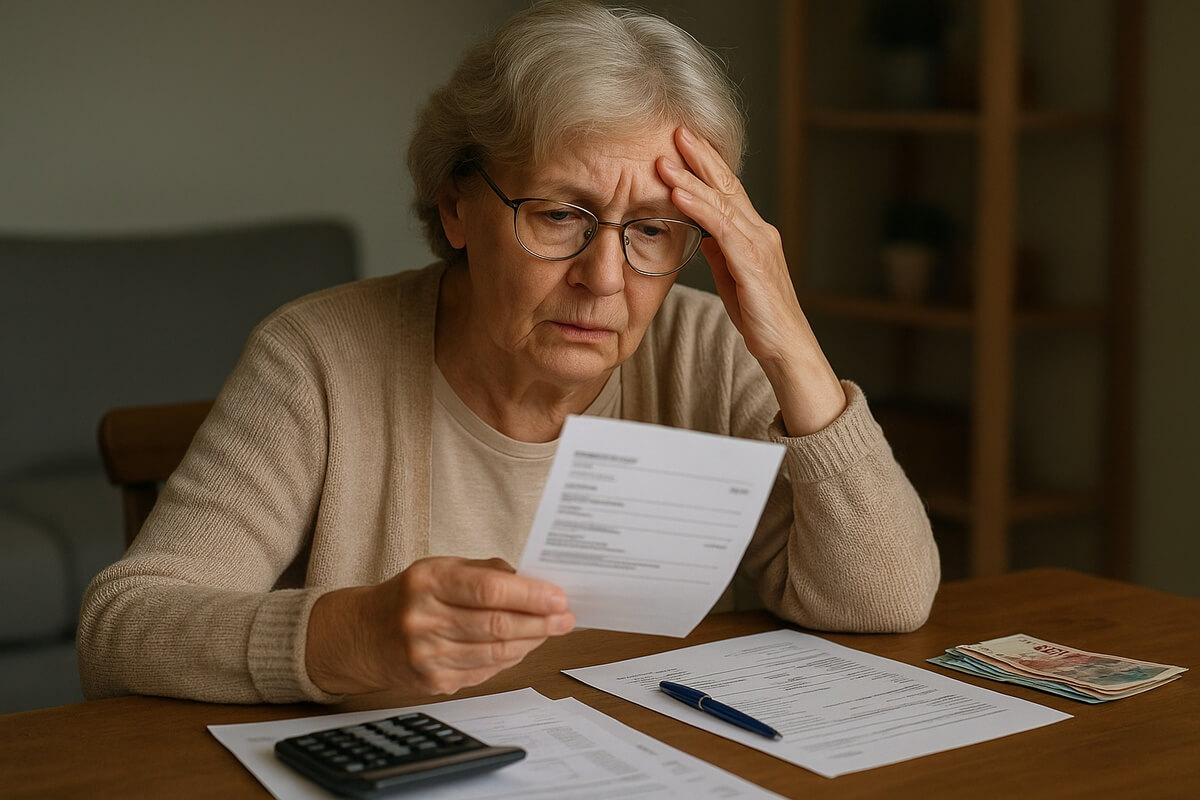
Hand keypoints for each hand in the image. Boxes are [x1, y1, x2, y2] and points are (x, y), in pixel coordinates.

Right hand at [306, 556, 573, 695]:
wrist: (361, 634)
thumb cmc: (410, 595)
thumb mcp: (440, 568)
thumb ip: (485, 572)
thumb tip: (534, 581)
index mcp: (428, 581)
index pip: (489, 590)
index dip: (530, 596)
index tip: (559, 598)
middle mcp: (423, 618)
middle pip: (496, 625)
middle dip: (539, 623)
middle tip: (565, 618)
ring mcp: (426, 654)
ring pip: (494, 653)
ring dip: (530, 643)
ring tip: (549, 631)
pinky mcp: (431, 681)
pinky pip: (484, 671)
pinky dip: (509, 660)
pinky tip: (522, 647)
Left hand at [658, 127, 845, 434]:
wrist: (786, 347)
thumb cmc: (759, 315)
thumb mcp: (732, 276)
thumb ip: (719, 250)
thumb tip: (700, 229)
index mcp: (752, 234)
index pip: (726, 192)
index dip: (706, 165)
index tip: (682, 144)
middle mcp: (759, 232)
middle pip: (727, 186)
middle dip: (701, 157)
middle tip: (676, 130)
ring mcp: (759, 245)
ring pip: (722, 203)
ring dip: (692, 179)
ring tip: (666, 159)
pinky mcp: (753, 264)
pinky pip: (722, 229)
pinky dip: (700, 208)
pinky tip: (680, 194)